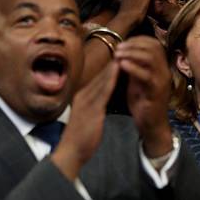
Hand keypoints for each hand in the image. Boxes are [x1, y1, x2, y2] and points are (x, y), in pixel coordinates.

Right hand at [51, 61, 119, 179]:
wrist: (72, 152)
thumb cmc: (81, 137)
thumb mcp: (87, 116)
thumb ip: (93, 105)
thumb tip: (101, 97)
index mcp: (82, 96)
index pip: (99, 78)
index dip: (111, 66)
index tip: (123, 54)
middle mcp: (83, 95)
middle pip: (101, 74)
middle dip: (115, 61)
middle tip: (127, 46)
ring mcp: (86, 100)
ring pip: (102, 78)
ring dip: (114, 65)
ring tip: (125, 51)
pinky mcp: (91, 108)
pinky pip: (103, 90)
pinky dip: (111, 78)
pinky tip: (118, 68)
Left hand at [114, 36, 172, 157]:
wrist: (151, 124)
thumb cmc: (142, 102)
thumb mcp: (137, 79)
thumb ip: (134, 65)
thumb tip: (122, 50)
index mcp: (160, 66)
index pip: (153, 43)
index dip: (137, 40)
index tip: (122, 43)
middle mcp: (164, 70)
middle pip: (153, 47)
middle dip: (133, 44)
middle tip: (118, 47)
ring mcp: (162, 79)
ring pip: (151, 58)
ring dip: (132, 53)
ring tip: (118, 54)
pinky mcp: (157, 90)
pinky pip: (147, 75)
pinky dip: (133, 68)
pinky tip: (122, 65)